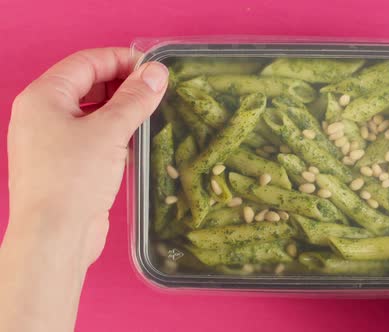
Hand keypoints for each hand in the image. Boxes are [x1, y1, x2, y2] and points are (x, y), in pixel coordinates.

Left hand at [1, 48, 167, 331]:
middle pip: (87, 86)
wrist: (54, 236)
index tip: (154, 67)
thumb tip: (157, 72)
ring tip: (152, 111)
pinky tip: (137, 138)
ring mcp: (51, 141)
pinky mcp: (64, 165)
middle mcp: (42, 115)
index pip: (86, 63)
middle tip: (157, 90)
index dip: (121, 60)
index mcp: (43, 97)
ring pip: (91, 113)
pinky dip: (114, 132)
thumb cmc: (73, 179)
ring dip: (121, 110)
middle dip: (123, 85)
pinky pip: (92, 136)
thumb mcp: (109, 132)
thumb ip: (135, 99)